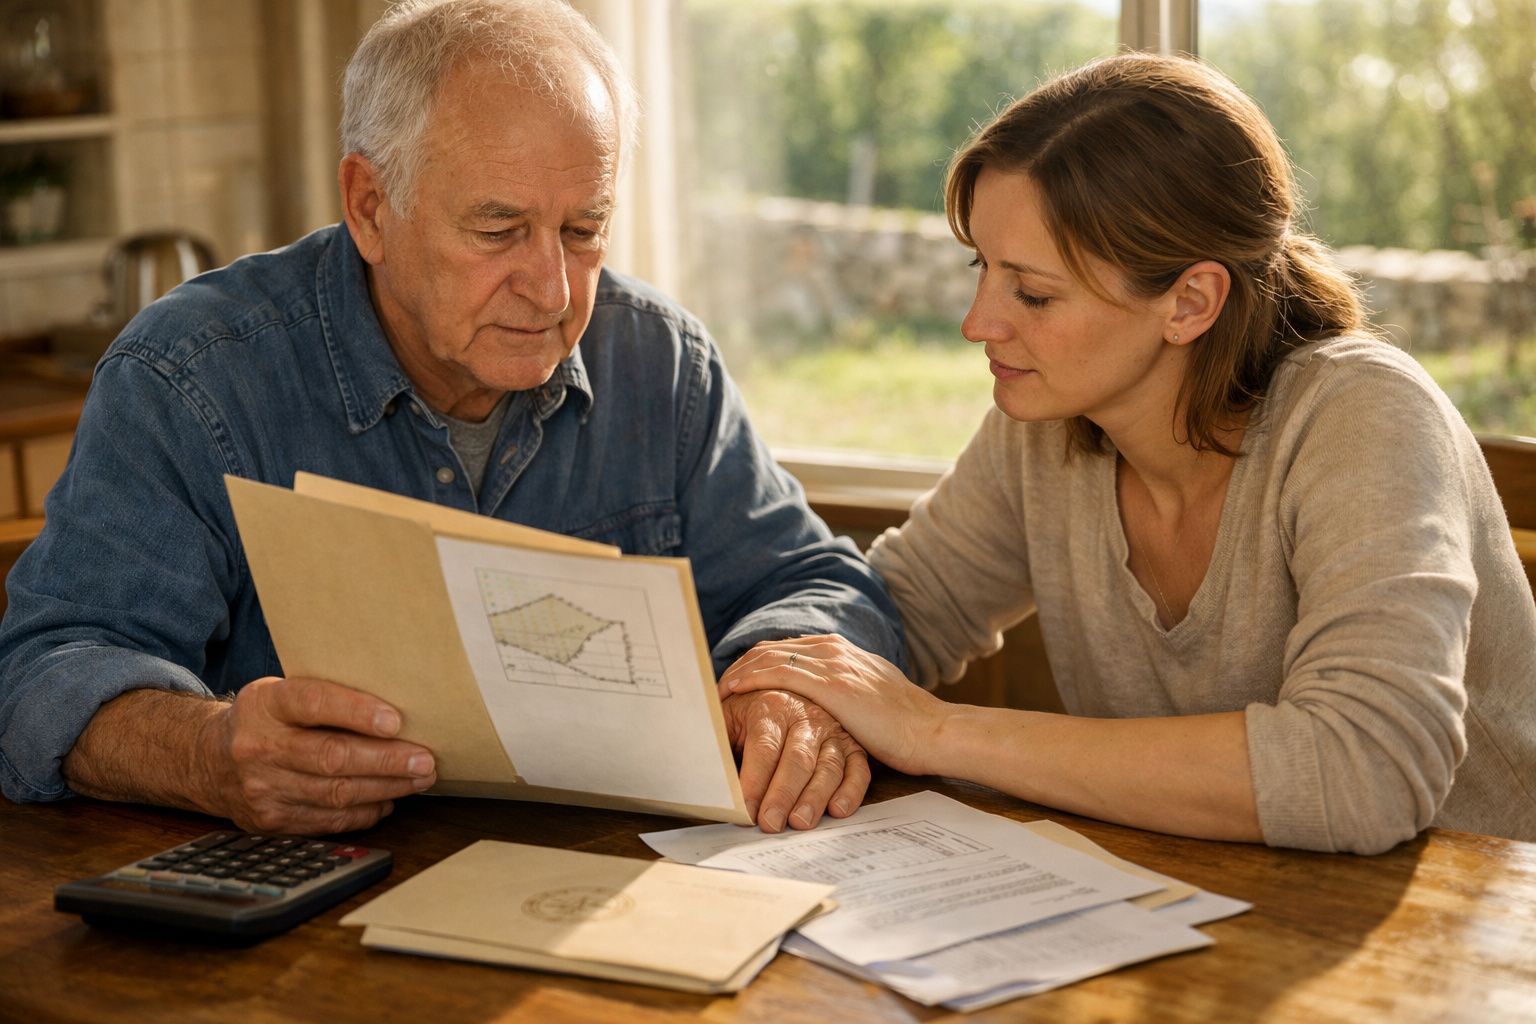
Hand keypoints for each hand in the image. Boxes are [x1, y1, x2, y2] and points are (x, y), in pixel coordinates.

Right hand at [195, 676, 436, 834]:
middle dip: (386, 761)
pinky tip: (388, 800)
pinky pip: (328, 821)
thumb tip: (397, 705)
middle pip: (332, 757)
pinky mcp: (271, 821)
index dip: (357, 712)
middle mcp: (259, 747)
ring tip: (419, 779)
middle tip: (425, 760)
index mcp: (265, 704)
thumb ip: (325, 696)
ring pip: (335, 794)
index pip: (314, 703)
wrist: (207, 760)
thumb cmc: (265, 720)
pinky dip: (364, 812)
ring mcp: (263, 788)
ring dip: (386, 788)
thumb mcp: (281, 693)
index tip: (395, 721)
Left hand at [717, 683, 869, 833]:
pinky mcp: (852, 745)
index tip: (745, 810)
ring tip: (800, 823)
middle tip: (771, 824)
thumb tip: (694, 765)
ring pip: (827, 766)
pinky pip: (858, 769)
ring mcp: (832, 730)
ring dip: (815, 797)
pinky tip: (838, 810)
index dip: (754, 781)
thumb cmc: (752, 710)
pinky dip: (851, 791)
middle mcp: (806, 716)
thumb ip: (715, 739)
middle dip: (783, 795)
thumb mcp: (729, 714)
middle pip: (796, 759)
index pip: (764, 747)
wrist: (788, 686)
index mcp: (771, 706)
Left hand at [718, 634, 946, 777]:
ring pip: (769, 657)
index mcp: (844, 651)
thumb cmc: (906, 726)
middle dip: (741, 665)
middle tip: (716, 685)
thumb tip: (827, 707)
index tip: (735, 679)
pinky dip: (752, 679)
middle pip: (772, 648)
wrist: (933, 731)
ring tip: (716, 690)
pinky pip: (778, 673)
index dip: (757, 662)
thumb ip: (847, 693)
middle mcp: (835, 650)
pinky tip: (733, 691)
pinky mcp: (831, 683)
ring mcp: (833, 663)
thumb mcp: (872, 699)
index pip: (787, 648)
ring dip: (739, 672)